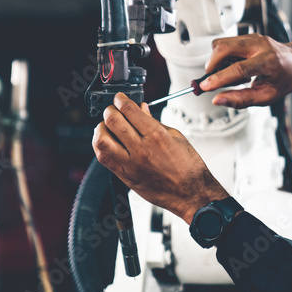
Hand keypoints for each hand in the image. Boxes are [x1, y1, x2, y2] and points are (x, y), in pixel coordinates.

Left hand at [92, 93, 229, 223]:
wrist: (191, 193)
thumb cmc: (189, 168)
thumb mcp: (176, 137)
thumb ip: (155, 122)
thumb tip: (142, 110)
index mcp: (156, 136)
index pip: (129, 110)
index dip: (120, 99)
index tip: (119, 98)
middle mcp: (141, 149)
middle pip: (113, 121)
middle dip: (110, 110)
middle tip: (113, 110)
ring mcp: (131, 164)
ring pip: (102, 140)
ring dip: (101, 128)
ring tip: (107, 126)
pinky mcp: (126, 176)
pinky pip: (104, 158)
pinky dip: (100, 146)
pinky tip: (106, 142)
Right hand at [198, 34, 291, 108]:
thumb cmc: (285, 80)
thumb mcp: (266, 96)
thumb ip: (241, 100)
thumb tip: (218, 100)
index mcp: (268, 61)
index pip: (238, 68)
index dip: (219, 78)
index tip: (205, 86)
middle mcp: (260, 45)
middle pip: (224, 48)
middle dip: (211, 65)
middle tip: (212, 80)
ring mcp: (254, 37)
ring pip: (221, 43)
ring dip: (217, 61)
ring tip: (230, 74)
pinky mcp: (248, 36)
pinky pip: (226, 43)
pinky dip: (223, 56)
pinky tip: (234, 66)